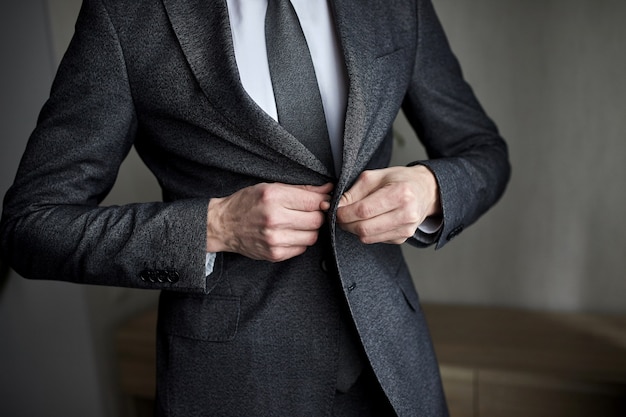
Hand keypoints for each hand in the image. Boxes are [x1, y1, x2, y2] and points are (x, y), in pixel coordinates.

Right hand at [206, 182, 332, 261]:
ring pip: (312, 236)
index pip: (313, 201)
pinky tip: (289, 233)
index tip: (323, 200)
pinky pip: (302, 248)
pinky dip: (300, 241)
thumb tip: (327, 189)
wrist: (223, 226)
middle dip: (318, 215)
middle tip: (309, 212)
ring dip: (310, 230)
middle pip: (316, 220)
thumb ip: (301, 189)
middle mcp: (274, 219)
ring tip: (298, 223)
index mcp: (273, 197)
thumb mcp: (270, 187)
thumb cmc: (246, 203)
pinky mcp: (275, 254)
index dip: (323, 200)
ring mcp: (275, 239)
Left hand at [336, 166, 440, 243]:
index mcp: (400, 194)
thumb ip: (354, 191)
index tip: (335, 210)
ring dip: (354, 229)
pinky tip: (368, 221)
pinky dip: (366, 232)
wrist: (425, 191)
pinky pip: (375, 240)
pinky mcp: (402, 238)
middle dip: (345, 223)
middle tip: (340, 215)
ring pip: (368, 237)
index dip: (344, 213)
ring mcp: (406, 229)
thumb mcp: (375, 176)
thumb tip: (335, 206)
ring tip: (352, 217)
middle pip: (364, 228)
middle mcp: (406, 214)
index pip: (363, 211)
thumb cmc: (400, 180)